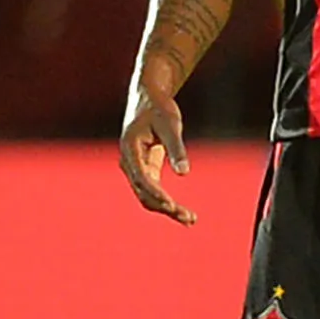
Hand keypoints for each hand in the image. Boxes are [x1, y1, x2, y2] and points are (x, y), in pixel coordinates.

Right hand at [119, 80, 196, 225]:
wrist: (148, 98)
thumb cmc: (159, 108)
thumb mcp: (171, 124)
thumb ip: (176, 148)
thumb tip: (184, 173)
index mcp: (130, 148)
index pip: (142, 177)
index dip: (156, 192)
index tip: (172, 204)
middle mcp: (129, 162)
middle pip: (144, 193)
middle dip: (165, 207)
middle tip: (188, 217)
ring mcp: (135, 168)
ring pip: (147, 197)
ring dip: (166, 209)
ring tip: (190, 219)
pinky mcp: (145, 170)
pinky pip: (153, 191)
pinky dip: (166, 202)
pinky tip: (183, 213)